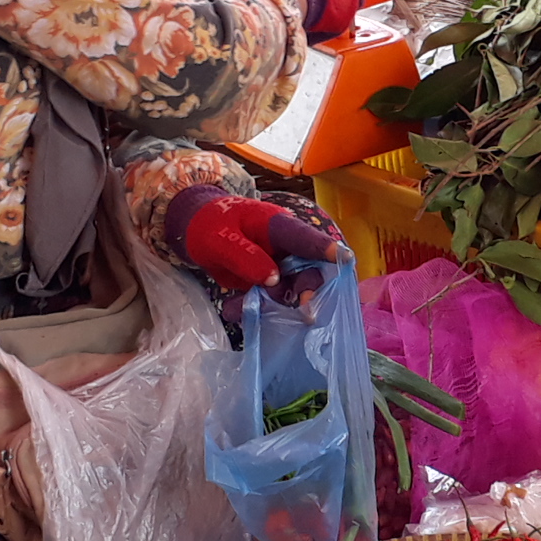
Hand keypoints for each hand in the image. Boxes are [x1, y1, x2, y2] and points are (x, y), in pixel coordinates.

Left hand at [167, 191, 342, 294]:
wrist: (194, 233)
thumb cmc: (210, 226)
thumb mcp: (221, 239)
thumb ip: (246, 257)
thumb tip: (274, 279)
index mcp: (279, 227)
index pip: (307, 238)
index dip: (327, 249)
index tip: (346, 261)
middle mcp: (286, 248)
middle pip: (309, 271)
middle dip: (308, 292)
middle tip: (306, 314)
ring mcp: (279, 268)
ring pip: (290, 292)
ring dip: (273, 306)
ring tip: (243, 310)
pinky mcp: (268, 285)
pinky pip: (270, 302)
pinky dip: (254, 310)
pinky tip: (232, 311)